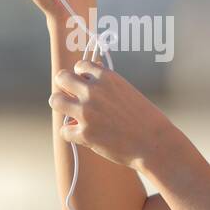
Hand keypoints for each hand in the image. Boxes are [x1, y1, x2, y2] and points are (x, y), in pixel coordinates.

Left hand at [48, 59, 183, 171]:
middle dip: (64, 87)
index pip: (79, 66)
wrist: (154, 143)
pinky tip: (82, 135)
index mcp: (106, 77)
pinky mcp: (84, 133)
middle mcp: (93, 91)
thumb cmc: (144, 117)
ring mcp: (86, 112)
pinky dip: (71, 134)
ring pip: (55, 101)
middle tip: (70, 97)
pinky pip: (63, 130)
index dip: (79, 76)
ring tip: (72, 114)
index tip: (84, 85)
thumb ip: (106, 82)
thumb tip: (91, 73)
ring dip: (62, 106)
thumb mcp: (127, 90)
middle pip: (61, 78)